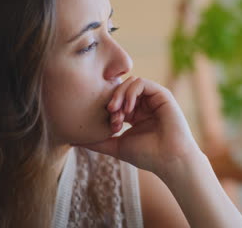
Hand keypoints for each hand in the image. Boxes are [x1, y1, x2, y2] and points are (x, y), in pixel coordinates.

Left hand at [80, 77, 201, 173]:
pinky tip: (129, 107)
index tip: (110, 125)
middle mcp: (144, 104)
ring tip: (117, 110)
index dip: (109, 108)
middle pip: (122, 88)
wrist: (169, 160)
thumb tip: (72, 140)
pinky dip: (131, 92)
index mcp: (135, 115)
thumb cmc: (147, 156)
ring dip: (120, 94)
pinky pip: (141, 82)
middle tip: (110, 113)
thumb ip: (97, 142)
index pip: (116, 100)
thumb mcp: (117, 146)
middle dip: (113, 99)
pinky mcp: (162, 94)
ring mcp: (153, 99)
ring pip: (130, 82)